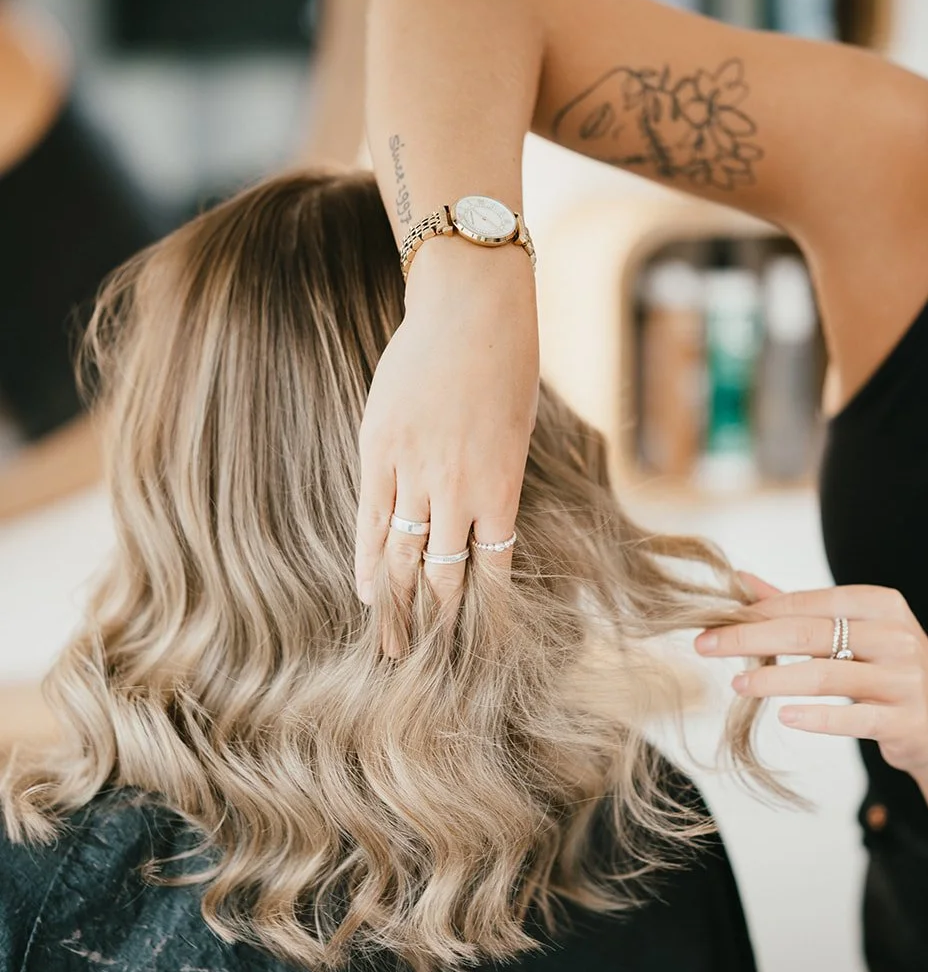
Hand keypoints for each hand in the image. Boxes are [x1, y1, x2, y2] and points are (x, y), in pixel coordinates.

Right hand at [354, 241, 538, 621]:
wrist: (470, 309)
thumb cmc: (506, 365)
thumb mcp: (518, 433)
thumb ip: (497, 481)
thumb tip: (485, 523)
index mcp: (502, 488)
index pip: (492, 569)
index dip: (483, 611)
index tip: (477, 645)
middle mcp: (458, 490)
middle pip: (443, 575)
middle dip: (436, 623)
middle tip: (425, 661)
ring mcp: (414, 471)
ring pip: (401, 555)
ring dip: (397, 604)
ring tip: (391, 642)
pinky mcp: (379, 451)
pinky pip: (368, 519)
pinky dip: (367, 561)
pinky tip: (365, 591)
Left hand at [695, 575, 927, 779]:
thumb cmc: (891, 673)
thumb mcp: (855, 632)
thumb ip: (799, 608)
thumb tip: (741, 580)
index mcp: (882, 604)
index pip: (808, 602)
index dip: (757, 612)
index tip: (713, 622)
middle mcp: (896, 635)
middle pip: (809, 633)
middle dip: (750, 639)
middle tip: (706, 647)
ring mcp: (905, 679)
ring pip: (825, 675)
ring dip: (774, 680)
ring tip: (738, 684)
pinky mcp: (908, 720)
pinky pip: (854, 718)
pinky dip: (817, 717)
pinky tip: (786, 716)